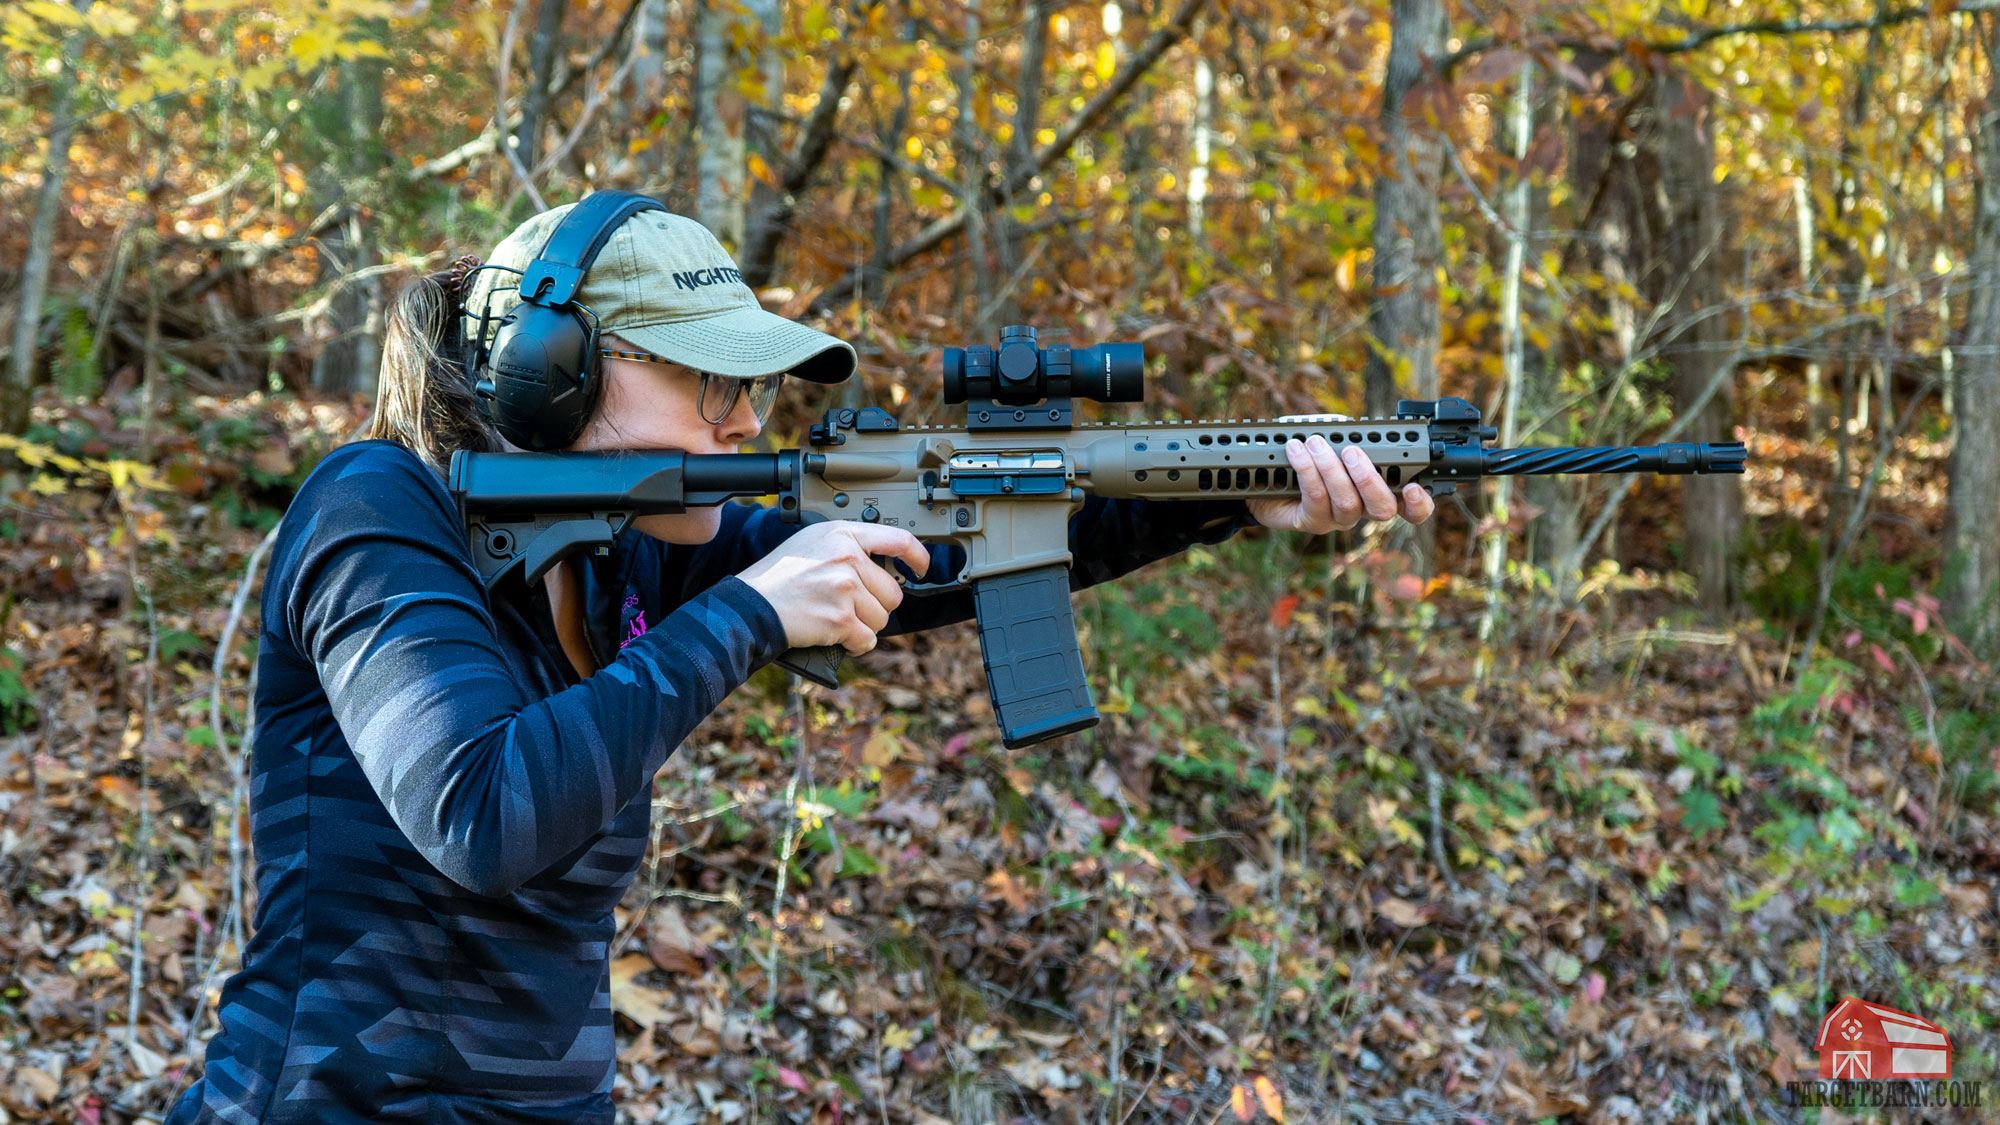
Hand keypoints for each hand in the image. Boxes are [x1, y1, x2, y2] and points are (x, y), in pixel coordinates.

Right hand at [738, 521, 931, 654]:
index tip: (921, 568)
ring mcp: (845, 587)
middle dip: (875, 607)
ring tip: (836, 619)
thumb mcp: (813, 544)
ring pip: (882, 619)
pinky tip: (837, 637)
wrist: (751, 605)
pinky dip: (855, 645)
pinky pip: (867, 640)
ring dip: (863, 627)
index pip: (899, 539)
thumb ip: (849, 548)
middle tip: (849, 608)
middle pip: (892, 593)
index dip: (918, 557)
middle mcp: (847, 557)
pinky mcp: (840, 618)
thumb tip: (882, 568)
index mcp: (843, 534)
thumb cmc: (779, 577)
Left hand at [1247, 432, 1435, 532]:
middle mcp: (1362, 509)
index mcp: (1376, 491)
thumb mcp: (1333, 442)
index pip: (1410, 508)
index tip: (1413, 487)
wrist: (1264, 477)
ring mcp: (1337, 520)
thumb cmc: (1308, 456)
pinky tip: (1296, 451)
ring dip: (1331, 468)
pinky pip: (1315, 499)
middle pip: (1382, 509)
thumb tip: (1352, 428)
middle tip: (1352, 452)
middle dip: (1369, 478)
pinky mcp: (1311, 522)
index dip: (1418, 504)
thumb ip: (1349, 439)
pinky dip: (1306, 470)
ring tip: (1314, 443)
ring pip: (1346, 503)